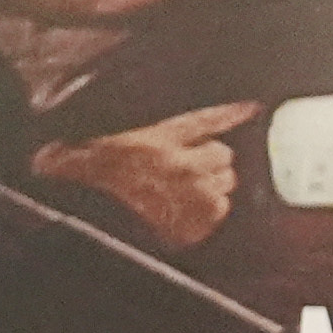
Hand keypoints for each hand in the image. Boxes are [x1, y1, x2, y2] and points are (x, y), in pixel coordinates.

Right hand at [34, 100, 258, 254]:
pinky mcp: (196, 225)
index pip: (207, 120)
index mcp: (158, 141)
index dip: (231, 112)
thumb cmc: (87, 183)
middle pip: (223, 155)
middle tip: (182, 169)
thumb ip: (134, 130)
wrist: (81, 224)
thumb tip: (172, 114)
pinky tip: (183, 212)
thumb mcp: (103, 142)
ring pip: (226, 182)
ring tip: (180, 192)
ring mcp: (192, 198)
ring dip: (210, 185)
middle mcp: (182, 166)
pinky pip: (219, 210)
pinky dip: (206, 212)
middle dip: (208, 160)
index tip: (251, 107)